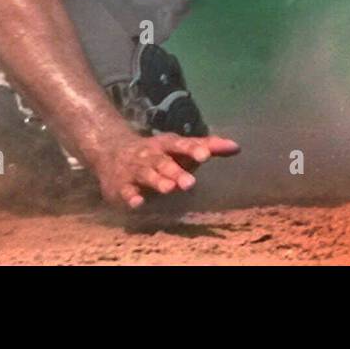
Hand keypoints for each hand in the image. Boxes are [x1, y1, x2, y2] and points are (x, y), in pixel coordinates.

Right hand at [87, 131, 239, 208]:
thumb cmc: (158, 153)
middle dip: (176, 171)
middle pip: (164, 162)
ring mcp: (136, 170)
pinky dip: (132, 197)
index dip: (192, 149)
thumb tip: (237, 147)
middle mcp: (151, 155)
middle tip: (190, 183)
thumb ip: (207, 147)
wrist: (112, 151)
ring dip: (157, 181)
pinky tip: (138, 203)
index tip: (205, 155)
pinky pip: (126, 191)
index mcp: (166, 145)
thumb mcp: (180, 148)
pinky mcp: (122, 186)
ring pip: (147, 175)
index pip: (181, 145)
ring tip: (169, 188)